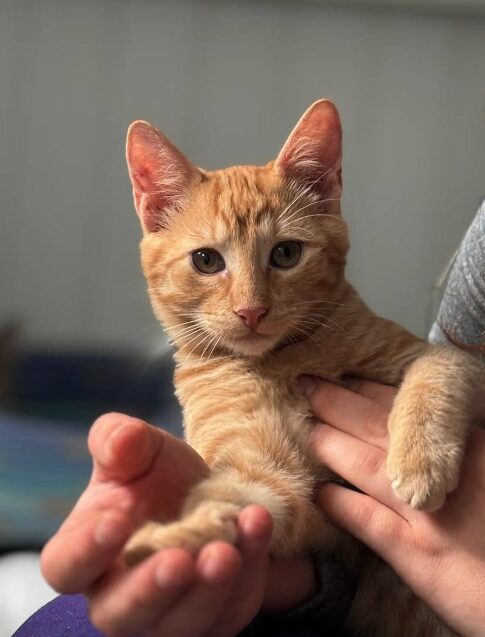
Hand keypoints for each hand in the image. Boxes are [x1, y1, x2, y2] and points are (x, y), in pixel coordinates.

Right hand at [41, 413, 314, 636]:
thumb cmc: (156, 476)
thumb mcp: (139, 449)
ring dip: (207, 592)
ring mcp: (170, 615)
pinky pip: (232, 607)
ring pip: (182, 625)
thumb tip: (122, 439)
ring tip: (227, 552)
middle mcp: (120, 596)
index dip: (86, 551)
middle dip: (152, 590)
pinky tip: (256, 526)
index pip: (67, 566)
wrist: (207, 493)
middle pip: (122, 614)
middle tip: (179, 560)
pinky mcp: (216, 616)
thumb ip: (119, 440)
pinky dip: (250, 570)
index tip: (117, 521)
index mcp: (86, 554)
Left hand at [302, 378, 484, 636]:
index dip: (370, 391)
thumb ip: (458, 454)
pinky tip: (319, 493)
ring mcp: (427, 510)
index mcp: (468, 445)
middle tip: (305, 384)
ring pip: (364, 464)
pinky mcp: (417, 553)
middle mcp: (444, 471)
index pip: (408, 407)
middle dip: (338, 402)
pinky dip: (339, 503)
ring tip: (305, 427)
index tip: (346, 378)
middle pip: (379, 426)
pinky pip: (365, 519)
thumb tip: (422, 441)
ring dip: (330, 442)